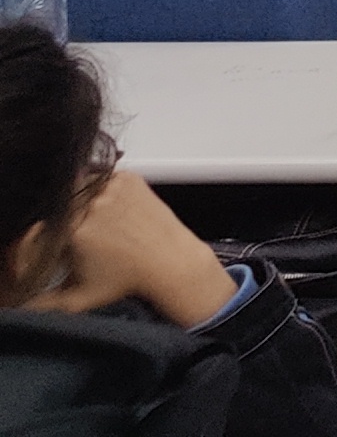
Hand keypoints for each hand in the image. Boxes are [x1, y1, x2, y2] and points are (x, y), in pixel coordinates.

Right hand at [36, 170, 236, 328]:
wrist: (169, 261)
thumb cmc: (127, 280)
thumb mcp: (78, 298)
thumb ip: (40, 304)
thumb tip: (19, 306)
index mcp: (73, 230)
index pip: (38, 227)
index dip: (40, 240)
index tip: (53, 248)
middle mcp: (90, 204)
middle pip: (58, 205)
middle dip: (61, 220)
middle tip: (77, 236)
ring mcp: (111, 187)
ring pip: (78, 188)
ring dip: (78, 202)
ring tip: (96, 224)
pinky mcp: (129, 177)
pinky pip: (102, 177)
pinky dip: (100, 190)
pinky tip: (108, 209)